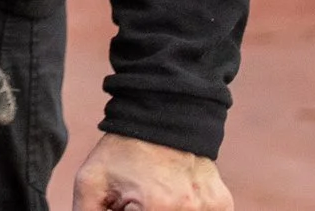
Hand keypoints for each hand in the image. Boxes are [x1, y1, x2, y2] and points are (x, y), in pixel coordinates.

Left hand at [73, 134, 230, 210]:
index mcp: (156, 207)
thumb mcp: (91, 183)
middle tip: (136, 199)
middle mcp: (189, 210)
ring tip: (152, 195)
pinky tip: (171, 194)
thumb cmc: (123, 150)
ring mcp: (211, 208)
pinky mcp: (222, 204)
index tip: (123, 204)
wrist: (163, 113)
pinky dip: (182, 210)